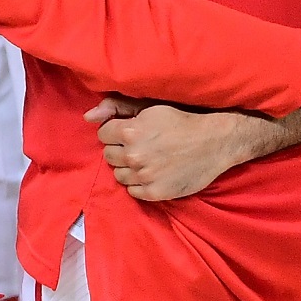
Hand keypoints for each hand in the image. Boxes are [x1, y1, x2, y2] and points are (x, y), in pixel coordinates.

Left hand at [86, 99, 263, 200]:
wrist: (213, 142)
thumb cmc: (181, 121)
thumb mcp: (149, 107)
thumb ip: (117, 108)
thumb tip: (87, 117)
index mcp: (130, 132)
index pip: (103, 135)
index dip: (115, 133)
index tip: (130, 133)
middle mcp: (133, 155)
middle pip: (109, 156)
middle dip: (120, 150)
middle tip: (139, 147)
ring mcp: (144, 176)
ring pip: (119, 175)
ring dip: (129, 168)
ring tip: (147, 160)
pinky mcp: (154, 193)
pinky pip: (132, 191)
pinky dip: (140, 184)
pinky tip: (153, 173)